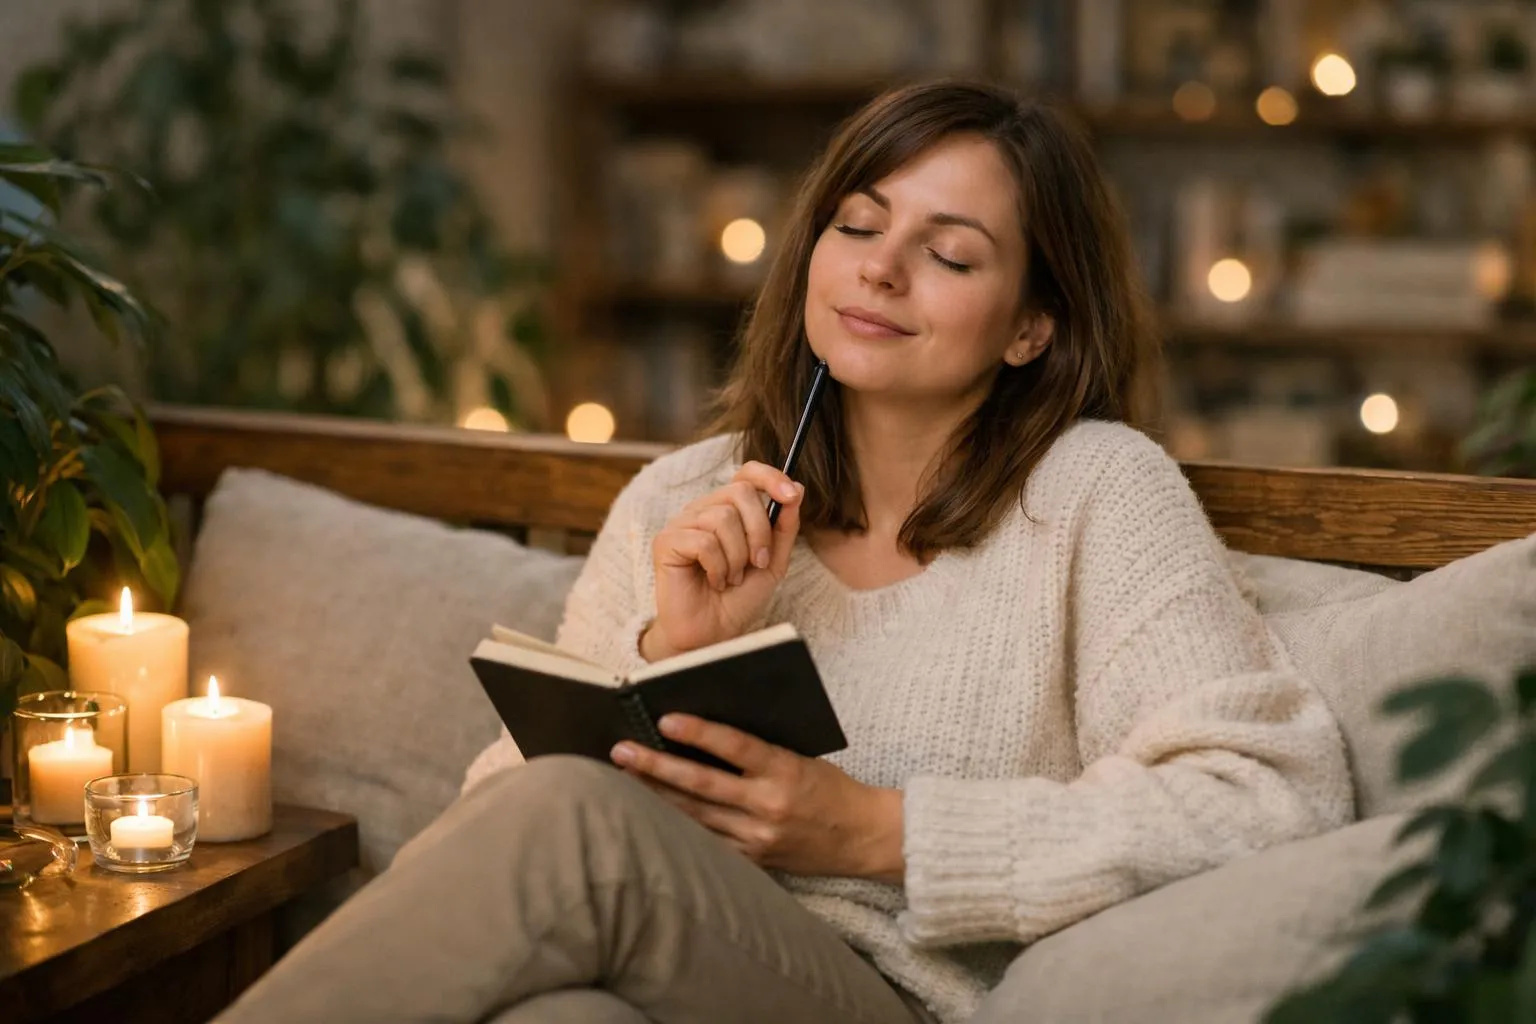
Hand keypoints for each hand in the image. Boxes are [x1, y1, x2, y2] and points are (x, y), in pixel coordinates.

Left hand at [611, 714, 904, 882]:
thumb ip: (759, 752)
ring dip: (656, 796)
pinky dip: (677, 826)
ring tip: (625, 778)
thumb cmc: (831, 789)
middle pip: (702, 785)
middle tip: (621, 751)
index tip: (665, 719)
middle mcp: (769, 805)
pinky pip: (707, 842)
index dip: (699, 733)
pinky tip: (650, 815)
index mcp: (786, 771)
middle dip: (657, 767)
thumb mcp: (801, 759)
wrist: (863, 838)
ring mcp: (758, 837)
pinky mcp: (753, 860)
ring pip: (695, 815)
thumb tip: (705, 735)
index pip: (736, 747)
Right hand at [643, 462, 803, 658]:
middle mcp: (702, 510)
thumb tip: (796, 488)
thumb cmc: (738, 599)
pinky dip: (718, 568)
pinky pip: (704, 541)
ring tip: (730, 578)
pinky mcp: (666, 541)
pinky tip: (714, 581)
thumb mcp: (773, 563)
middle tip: (757, 563)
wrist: (714, 634)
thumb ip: (784, 527)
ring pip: (722, 518)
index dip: (770, 477)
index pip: (746, 473)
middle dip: (759, 531)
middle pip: (740, 492)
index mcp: (727, 509)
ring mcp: (682, 524)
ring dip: (737, 557)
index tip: (791, 495)